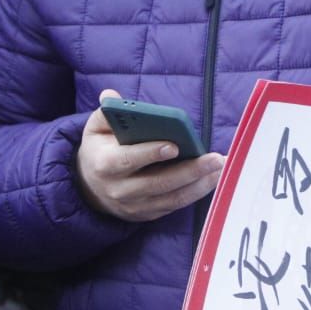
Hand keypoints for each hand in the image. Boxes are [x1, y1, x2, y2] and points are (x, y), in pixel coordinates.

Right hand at [75, 89, 224, 221]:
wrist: (90, 187)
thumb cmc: (100, 149)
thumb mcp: (96, 128)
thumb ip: (106, 112)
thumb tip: (111, 95)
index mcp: (105, 164)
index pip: (128, 160)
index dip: (150, 154)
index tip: (174, 146)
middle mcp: (119, 190)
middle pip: (158, 183)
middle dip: (189, 170)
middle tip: (215, 158)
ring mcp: (134, 206)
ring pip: (171, 197)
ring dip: (200, 184)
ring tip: (221, 167)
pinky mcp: (147, 214)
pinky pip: (175, 205)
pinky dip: (196, 193)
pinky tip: (213, 178)